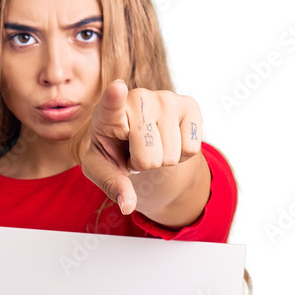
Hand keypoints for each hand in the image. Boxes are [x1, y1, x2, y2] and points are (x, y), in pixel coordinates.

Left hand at [81, 80, 202, 214]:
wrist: (137, 139)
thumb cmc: (113, 151)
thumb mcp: (102, 170)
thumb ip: (112, 185)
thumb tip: (127, 205)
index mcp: (107, 113)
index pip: (111, 104)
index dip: (115, 98)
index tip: (118, 89)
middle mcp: (138, 98)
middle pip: (149, 156)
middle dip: (144, 165)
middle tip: (135, 152)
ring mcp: (165, 98)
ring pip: (172, 155)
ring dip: (162, 160)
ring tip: (151, 145)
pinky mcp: (189, 104)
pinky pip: (192, 148)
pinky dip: (182, 155)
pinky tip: (169, 140)